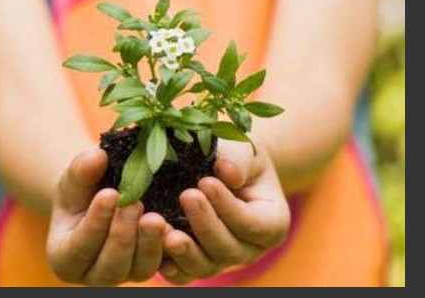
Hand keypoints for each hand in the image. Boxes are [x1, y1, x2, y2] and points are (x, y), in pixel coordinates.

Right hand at [46, 149, 169, 285]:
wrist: (100, 197)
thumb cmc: (81, 189)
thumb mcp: (75, 177)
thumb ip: (81, 169)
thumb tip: (97, 157)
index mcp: (65, 258)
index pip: (79, 248)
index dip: (95, 223)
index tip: (110, 195)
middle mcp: (94, 275)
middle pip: (110, 266)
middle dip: (123, 235)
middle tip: (134, 204)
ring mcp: (125, 274)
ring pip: (140, 269)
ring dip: (149, 243)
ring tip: (155, 217)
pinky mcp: (149, 267)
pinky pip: (164, 266)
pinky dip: (170, 248)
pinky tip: (174, 227)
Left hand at [158, 140, 290, 284]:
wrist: (220, 169)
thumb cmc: (236, 159)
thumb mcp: (244, 153)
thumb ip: (239, 161)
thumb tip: (226, 170)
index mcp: (271, 223)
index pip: (253, 224)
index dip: (229, 207)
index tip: (206, 182)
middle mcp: (248, 249)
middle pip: (229, 250)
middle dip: (205, 225)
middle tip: (186, 196)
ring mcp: (220, 260)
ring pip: (205, 267)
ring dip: (185, 251)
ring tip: (167, 231)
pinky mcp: (194, 263)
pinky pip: (182, 275)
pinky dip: (169, 266)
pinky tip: (156, 249)